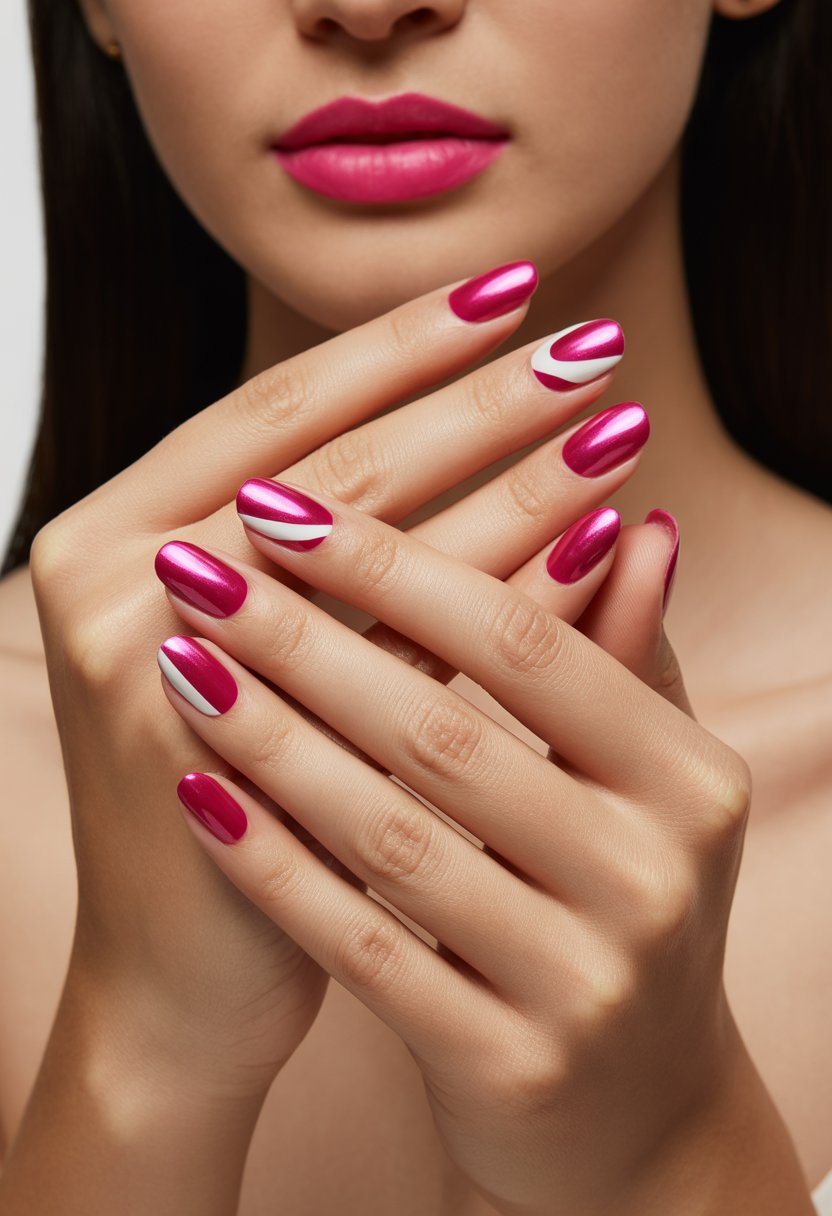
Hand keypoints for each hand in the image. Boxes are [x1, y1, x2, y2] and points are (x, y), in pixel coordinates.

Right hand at [29, 262, 641, 1102]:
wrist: (185, 978)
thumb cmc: (241, 799)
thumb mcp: (286, 657)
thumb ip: (371, 556)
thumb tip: (515, 448)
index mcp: (117, 526)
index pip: (279, 408)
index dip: (402, 346)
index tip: (517, 290)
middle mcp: (107, 572)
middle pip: (330, 462)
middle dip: (475, 397)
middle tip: (593, 343)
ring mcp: (135, 655)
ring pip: (362, 548)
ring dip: (506, 480)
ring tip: (616, 427)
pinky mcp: (193, 742)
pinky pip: (387, 654)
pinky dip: (499, 600)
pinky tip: (599, 546)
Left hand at [156, 481, 750, 1213]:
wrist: (635, 1103)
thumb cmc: (618, 899)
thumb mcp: (645, 785)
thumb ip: (626, 657)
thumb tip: (634, 521)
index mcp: (693, 784)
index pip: (526, 645)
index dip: (398, 567)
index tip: (281, 507)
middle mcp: (653, 881)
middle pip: (443, 732)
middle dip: (301, 639)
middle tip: (196, 569)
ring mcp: (582, 985)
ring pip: (388, 836)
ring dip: (267, 740)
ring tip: (178, 664)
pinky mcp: (506, 1066)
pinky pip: (361, 946)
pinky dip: (274, 864)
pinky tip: (202, 794)